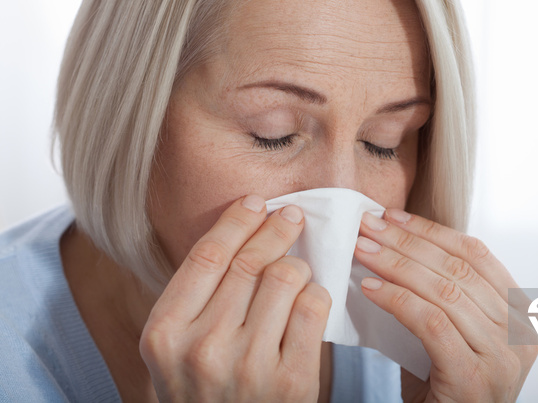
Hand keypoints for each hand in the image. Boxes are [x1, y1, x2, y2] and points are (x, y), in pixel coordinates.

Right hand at [140, 195, 330, 401]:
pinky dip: (316, 293)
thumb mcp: (177, 347)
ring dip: (297, 265)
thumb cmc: (205, 390)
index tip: (256, 203)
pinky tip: (309, 298)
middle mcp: (201, 348)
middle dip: (276, 228)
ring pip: (285, 277)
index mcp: (164, 333)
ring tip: (297, 270)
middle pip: (249, 262)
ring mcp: (248, 366)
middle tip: (292, 216)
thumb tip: (243, 230)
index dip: (236, 221)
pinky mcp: (290, 381)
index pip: (206, 256)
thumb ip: (197, 297)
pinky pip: (312, 306)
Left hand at [355, 209, 537, 401]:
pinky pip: (431, 323)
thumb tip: (395, 244)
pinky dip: (397, 300)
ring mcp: (503, 356)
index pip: (476, 255)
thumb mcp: (457, 333)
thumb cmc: (447, 386)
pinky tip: (370, 289)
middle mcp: (521, 332)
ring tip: (361, 251)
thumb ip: (444, 294)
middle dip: (406, 243)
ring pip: (445, 291)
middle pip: (459, 268)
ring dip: (395, 265)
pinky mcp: (475, 377)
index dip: (431, 231)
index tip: (392, 217)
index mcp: (521, 314)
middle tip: (367, 226)